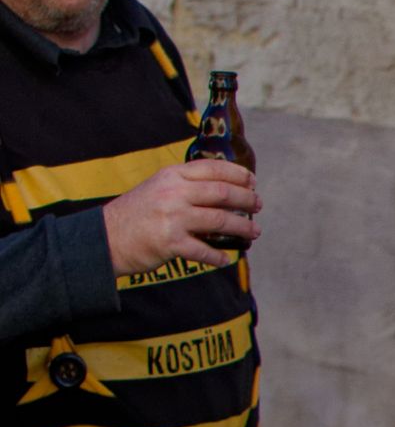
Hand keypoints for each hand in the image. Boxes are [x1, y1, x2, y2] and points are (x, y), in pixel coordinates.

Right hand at [100, 160, 258, 276]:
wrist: (104, 237)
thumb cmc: (136, 214)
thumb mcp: (157, 188)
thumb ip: (185, 186)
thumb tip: (225, 189)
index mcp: (171, 176)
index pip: (213, 168)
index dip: (238, 174)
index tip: (252, 182)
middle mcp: (173, 193)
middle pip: (223, 193)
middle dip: (247, 200)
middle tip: (257, 206)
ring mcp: (173, 217)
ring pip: (220, 220)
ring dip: (243, 227)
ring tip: (254, 231)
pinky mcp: (170, 242)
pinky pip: (205, 251)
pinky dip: (218, 256)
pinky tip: (226, 259)